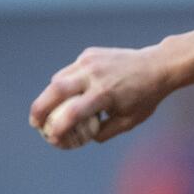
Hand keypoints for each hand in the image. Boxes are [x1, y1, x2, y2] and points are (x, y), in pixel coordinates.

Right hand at [29, 44, 174, 147]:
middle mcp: (94, 74)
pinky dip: (65, 83)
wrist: (157, 66)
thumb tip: (83, 138)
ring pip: (58, 79)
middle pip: (55, 90)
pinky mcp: (89, 54)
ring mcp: (90, 61)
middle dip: (40, 109)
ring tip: (47, 111)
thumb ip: (105, 132)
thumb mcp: (129, 121)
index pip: (72, 113)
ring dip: (49, 96)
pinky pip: (70, 71)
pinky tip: (70, 94)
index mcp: (105, 94)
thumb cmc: (145, 97)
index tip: (53, 138)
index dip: (58, 128)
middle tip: (35, 124)